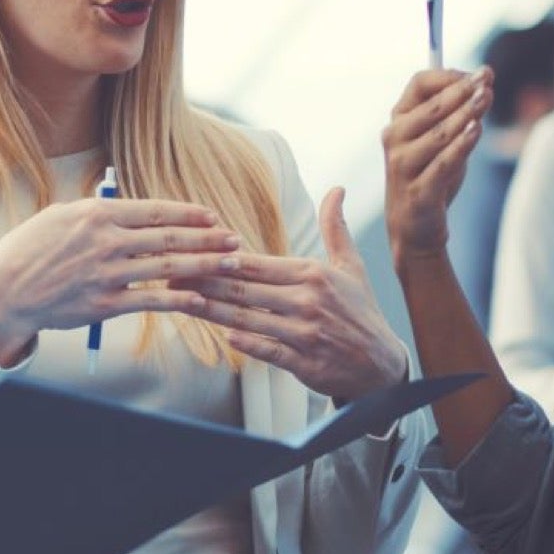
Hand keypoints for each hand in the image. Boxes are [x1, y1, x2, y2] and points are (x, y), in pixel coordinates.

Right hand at [0, 197, 241, 364]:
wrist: (5, 293)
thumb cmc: (28, 251)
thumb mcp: (59, 216)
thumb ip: (96, 213)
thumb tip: (127, 209)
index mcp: (96, 215)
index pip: (154, 211)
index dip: (188, 214)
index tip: (211, 217)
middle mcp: (106, 242)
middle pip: (169, 238)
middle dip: (208, 239)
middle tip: (234, 240)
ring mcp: (107, 275)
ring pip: (167, 268)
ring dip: (204, 266)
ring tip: (229, 265)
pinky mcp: (105, 305)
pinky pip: (151, 302)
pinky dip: (178, 301)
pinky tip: (199, 299)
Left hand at [176, 187, 408, 399]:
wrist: (381, 365)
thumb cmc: (360, 312)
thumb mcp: (351, 266)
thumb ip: (335, 228)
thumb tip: (337, 189)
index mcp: (312, 274)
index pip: (257, 263)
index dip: (222, 258)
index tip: (194, 251)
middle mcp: (307, 301)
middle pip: (245, 289)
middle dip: (205, 281)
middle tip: (173, 274)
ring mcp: (305, 332)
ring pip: (249, 318)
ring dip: (213, 310)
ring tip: (182, 301)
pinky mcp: (305, 363)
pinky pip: (269, 350)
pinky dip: (246, 343)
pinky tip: (224, 335)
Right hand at [383, 67, 490, 264]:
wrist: (415, 228)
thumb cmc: (430, 176)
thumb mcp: (443, 141)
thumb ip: (460, 113)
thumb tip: (485, 80)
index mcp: (399, 120)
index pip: (419, 84)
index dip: (449, 75)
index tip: (477, 74)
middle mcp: (395, 139)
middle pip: (431, 106)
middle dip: (462, 90)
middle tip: (487, 78)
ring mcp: (402, 165)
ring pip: (439, 133)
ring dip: (465, 113)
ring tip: (486, 98)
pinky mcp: (418, 190)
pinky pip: (443, 163)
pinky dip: (461, 144)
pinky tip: (476, 129)